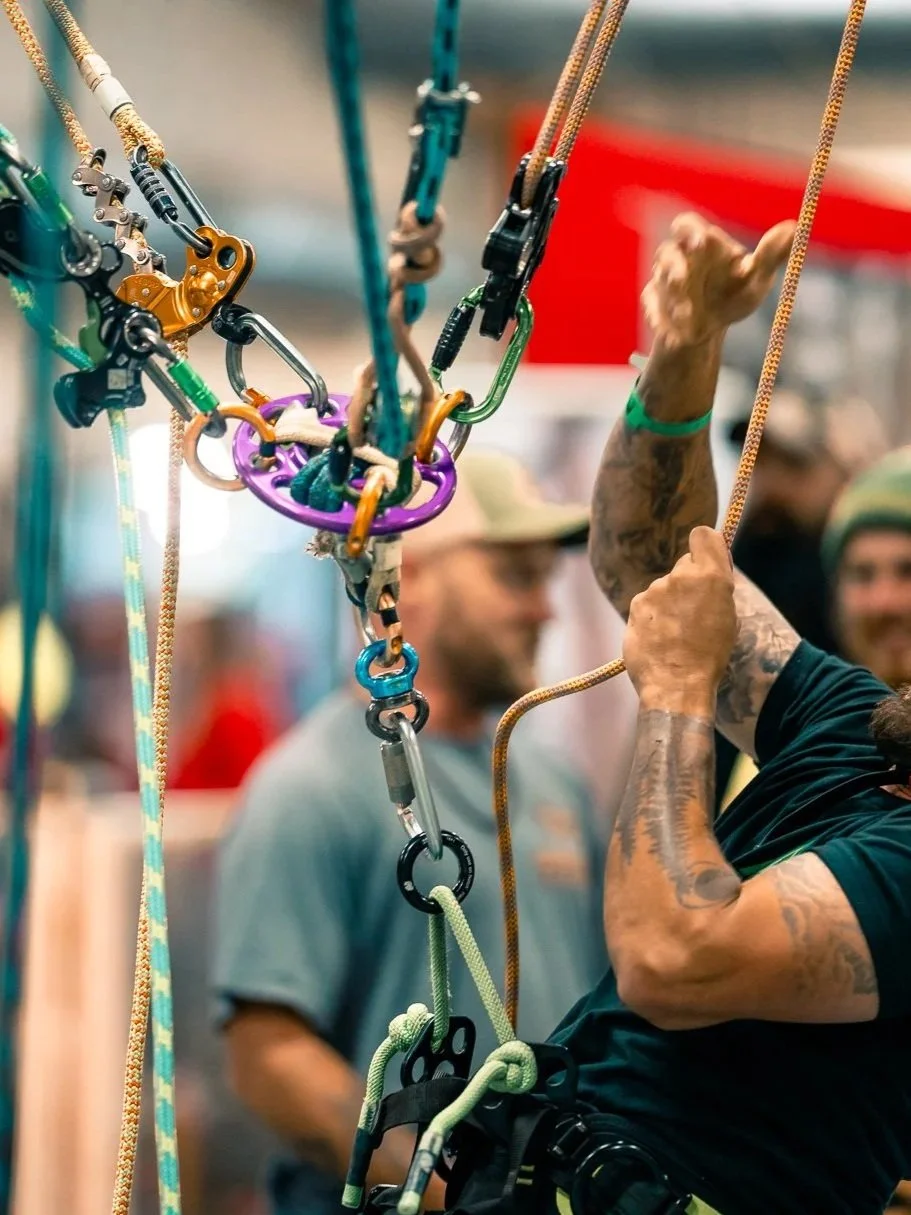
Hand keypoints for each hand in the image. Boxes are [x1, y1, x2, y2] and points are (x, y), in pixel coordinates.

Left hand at [623, 527, 736, 708]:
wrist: (677, 685)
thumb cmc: (710, 656)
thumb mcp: (728, 617)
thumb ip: (715, 588)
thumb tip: (706, 574)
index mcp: (711, 576)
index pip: (703, 535)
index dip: (705, 546)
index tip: (705, 561)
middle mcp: (680, 576)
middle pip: (683, 564)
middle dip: (687, 581)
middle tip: (693, 610)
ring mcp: (654, 590)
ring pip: (663, 587)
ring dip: (668, 602)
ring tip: (676, 633)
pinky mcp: (635, 605)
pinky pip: (647, 604)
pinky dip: (652, 616)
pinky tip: (659, 637)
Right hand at [642, 213, 795, 348]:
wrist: (709, 331)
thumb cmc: (734, 295)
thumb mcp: (756, 280)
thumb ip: (771, 256)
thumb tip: (793, 228)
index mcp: (701, 244)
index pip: (687, 226)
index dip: (692, 232)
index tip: (702, 245)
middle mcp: (677, 259)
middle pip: (665, 253)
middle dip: (673, 266)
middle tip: (682, 281)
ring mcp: (661, 283)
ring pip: (660, 284)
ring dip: (673, 300)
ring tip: (688, 318)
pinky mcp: (653, 306)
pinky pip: (653, 311)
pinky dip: (662, 323)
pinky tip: (676, 337)